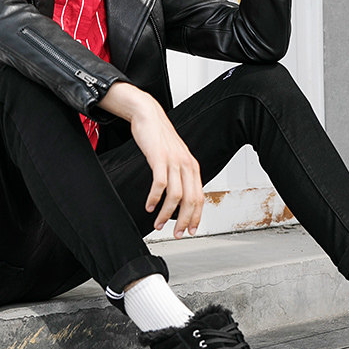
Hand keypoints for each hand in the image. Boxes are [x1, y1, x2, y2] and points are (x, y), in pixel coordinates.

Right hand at [98, 83, 203, 237]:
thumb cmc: (160, 139)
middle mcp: (186, 165)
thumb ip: (180, 175)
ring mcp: (174, 161)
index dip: (196, 217)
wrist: (149, 115)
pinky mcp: (159, 157)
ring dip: (167, 214)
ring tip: (158, 223)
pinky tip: (149, 206)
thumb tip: (179, 198)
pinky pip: (159, 184)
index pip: (199, 197)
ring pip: (175, 195)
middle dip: (184, 221)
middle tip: (176, 234)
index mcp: (193, 167)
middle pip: (191, 200)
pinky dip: (155, 198)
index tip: (189, 231)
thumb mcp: (176, 158)